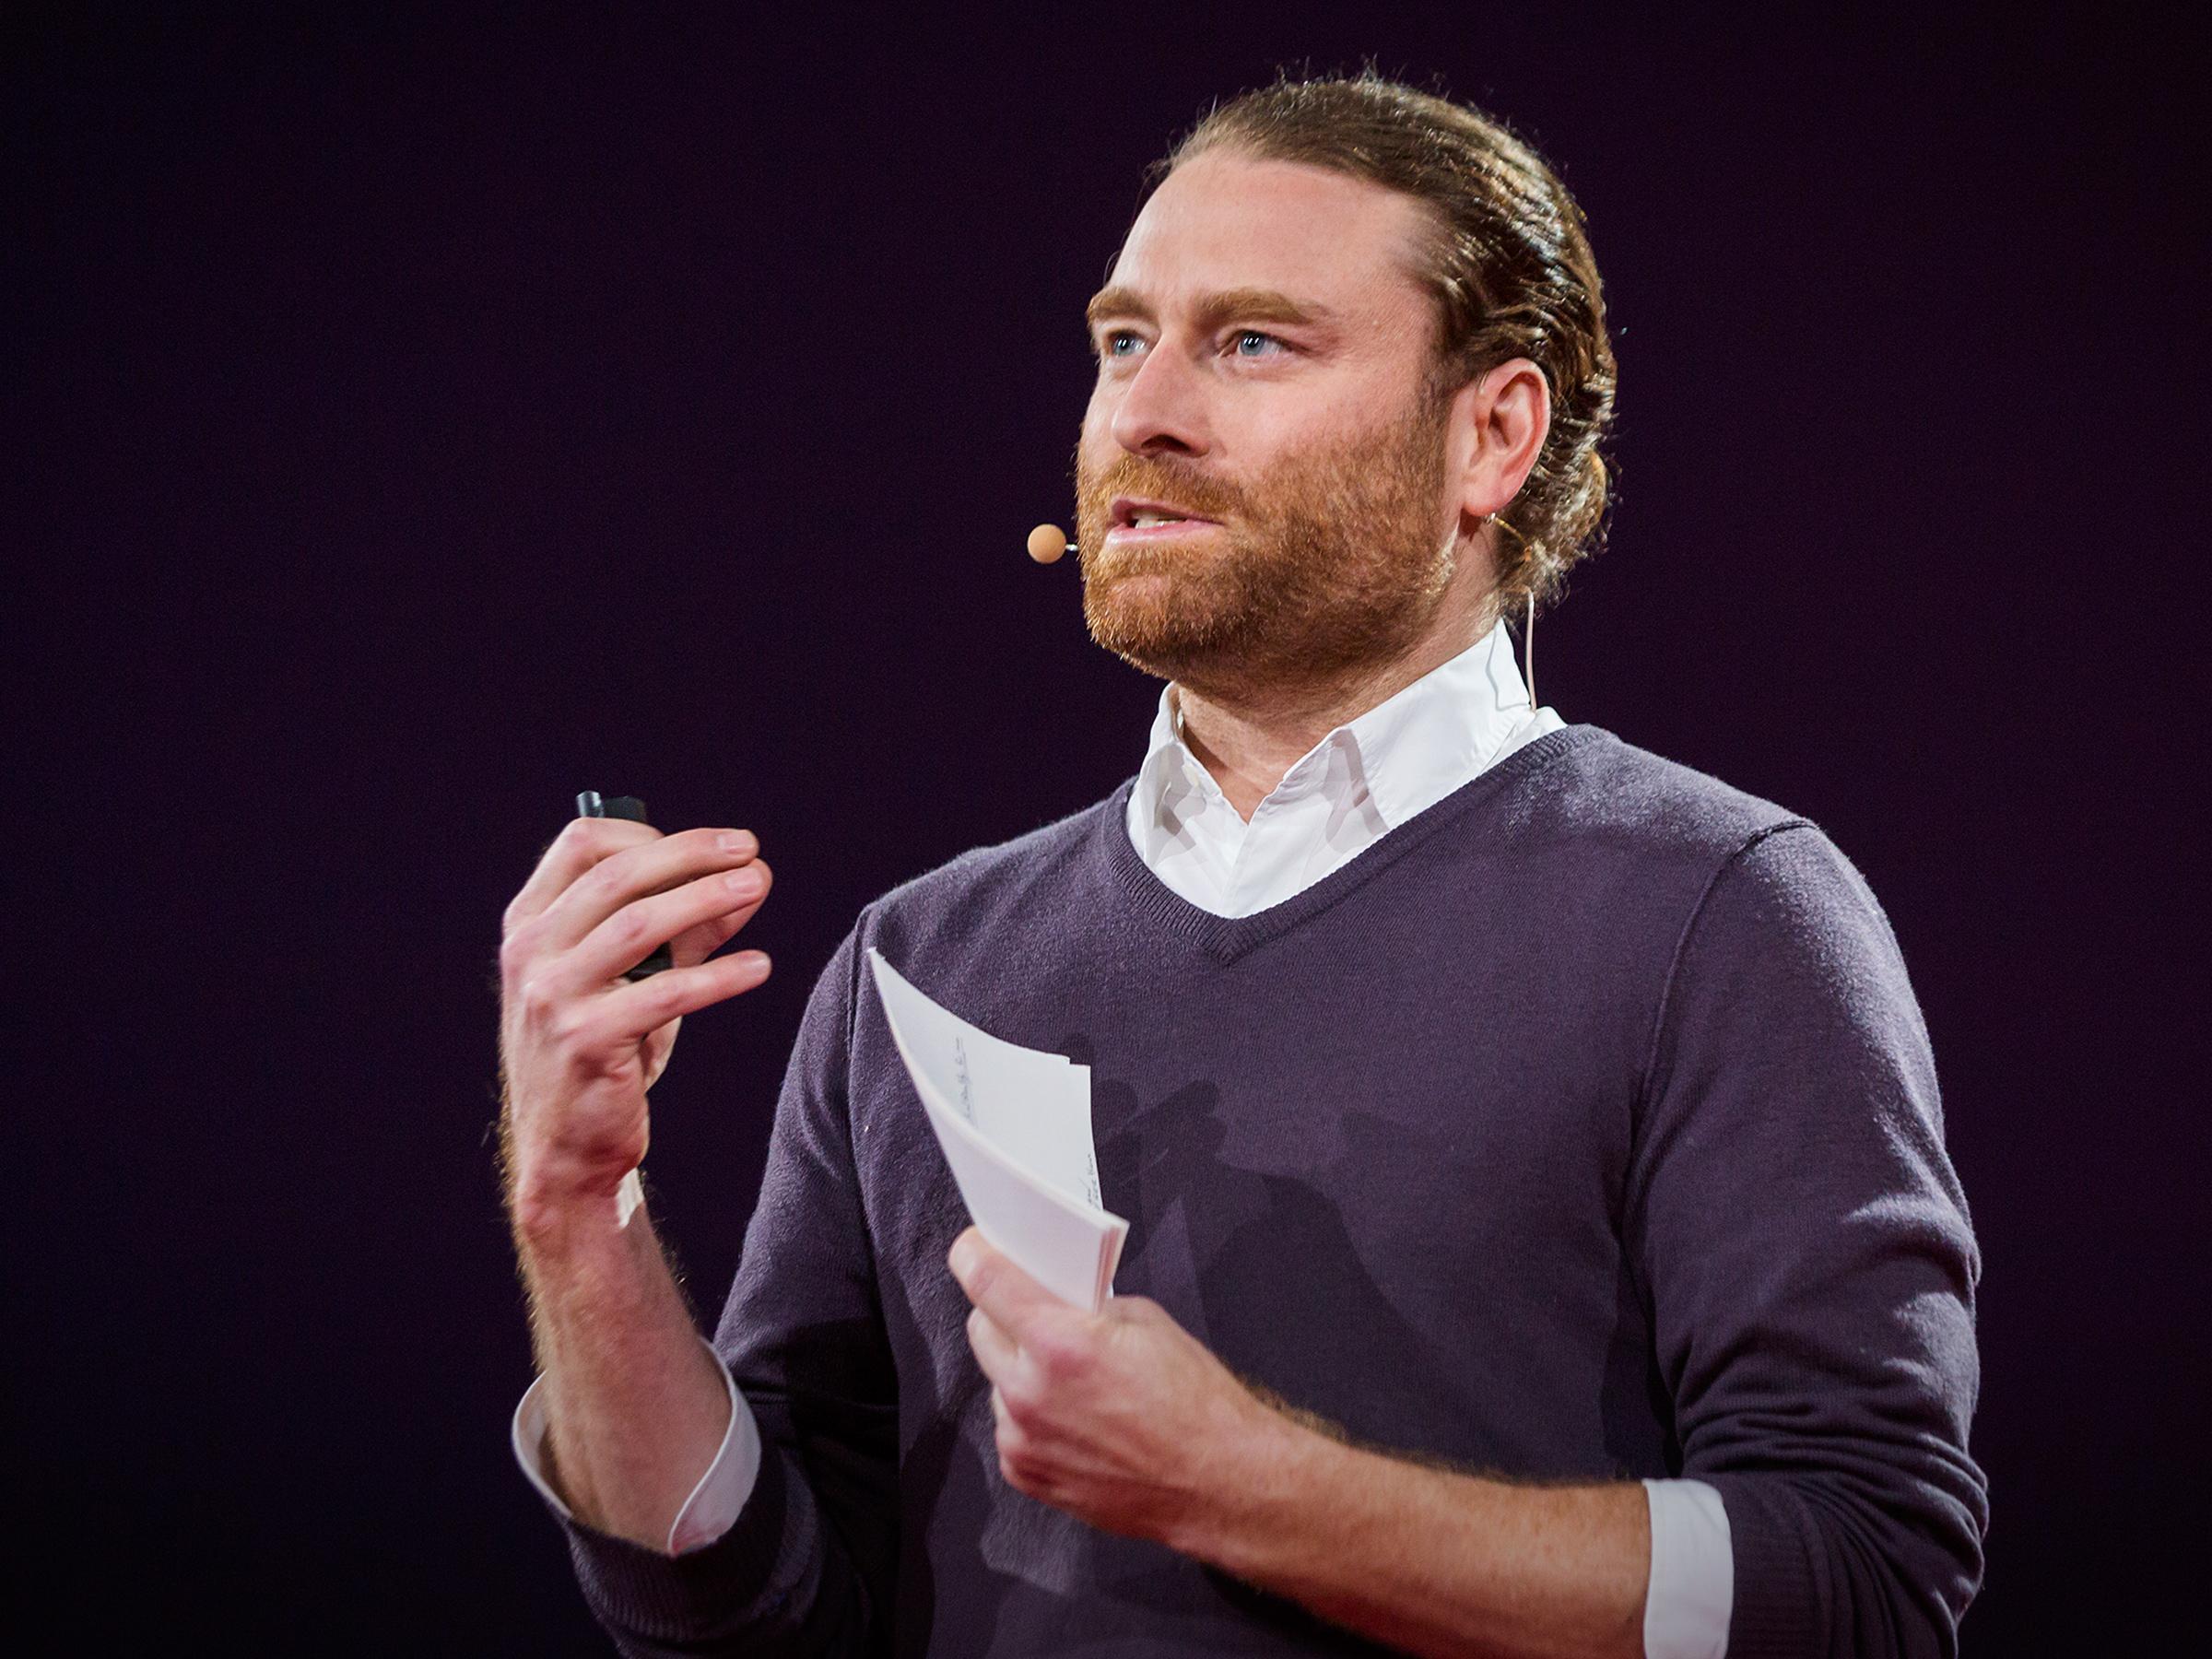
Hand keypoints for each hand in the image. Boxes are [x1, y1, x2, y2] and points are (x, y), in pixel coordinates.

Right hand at [498, 815, 772, 1228]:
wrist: (567, 1147)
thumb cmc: (605, 1051)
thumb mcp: (638, 978)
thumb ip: (688, 928)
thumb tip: (751, 879)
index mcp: (530, 923)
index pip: (582, 845)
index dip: (650, 835)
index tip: (709, 847)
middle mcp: (530, 951)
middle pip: (618, 875)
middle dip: (692, 855)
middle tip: (749, 852)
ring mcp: (551, 995)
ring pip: (639, 923)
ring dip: (707, 898)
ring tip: (758, 887)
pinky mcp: (584, 1039)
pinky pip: (664, 992)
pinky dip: (718, 975)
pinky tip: (758, 967)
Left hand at [948, 1227, 1288, 1552]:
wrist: (1218, 1482)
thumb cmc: (1194, 1402)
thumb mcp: (1146, 1323)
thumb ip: (1087, 1307)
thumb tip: (1056, 1298)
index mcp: (1059, 1343)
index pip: (985, 1281)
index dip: (974, 1255)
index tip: (974, 1248)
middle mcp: (1030, 1392)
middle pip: (981, 1329)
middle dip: (1003, 1312)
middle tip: (1039, 1312)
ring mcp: (1024, 1439)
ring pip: (996, 1381)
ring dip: (1020, 1369)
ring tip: (1069, 1377)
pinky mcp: (1027, 1474)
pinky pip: (1010, 1426)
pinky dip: (1030, 1414)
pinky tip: (1073, 1417)